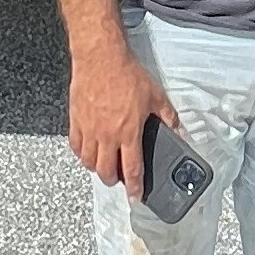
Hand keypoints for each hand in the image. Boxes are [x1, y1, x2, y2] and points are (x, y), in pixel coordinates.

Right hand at [68, 46, 180, 192]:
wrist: (101, 58)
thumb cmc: (126, 74)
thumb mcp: (155, 95)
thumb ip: (167, 116)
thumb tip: (178, 129)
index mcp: (128, 132)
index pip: (132, 169)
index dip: (134, 187)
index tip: (135, 196)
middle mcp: (107, 135)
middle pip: (106, 171)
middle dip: (113, 180)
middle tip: (117, 179)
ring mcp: (89, 129)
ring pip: (88, 162)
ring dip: (96, 168)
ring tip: (103, 165)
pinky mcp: (76, 120)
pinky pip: (75, 145)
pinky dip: (81, 153)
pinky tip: (86, 151)